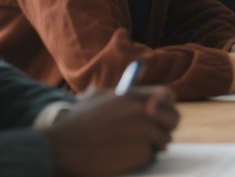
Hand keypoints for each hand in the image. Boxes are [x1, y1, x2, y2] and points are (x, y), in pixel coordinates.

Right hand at [44, 88, 178, 175]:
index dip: (168, 107)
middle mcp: (143, 110)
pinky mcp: (142, 151)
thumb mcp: (93, 98)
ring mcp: (144, 130)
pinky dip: (140, 160)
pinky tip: (121, 159)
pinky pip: (151, 156)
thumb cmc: (73, 125)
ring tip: (130, 149)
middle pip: (174, 118)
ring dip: (152, 146)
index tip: (164, 116)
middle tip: (156, 138)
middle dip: (166, 128)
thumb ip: (116, 91)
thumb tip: (131, 75)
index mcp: (132, 95)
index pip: (167, 96)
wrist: (61, 147)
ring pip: (164, 140)